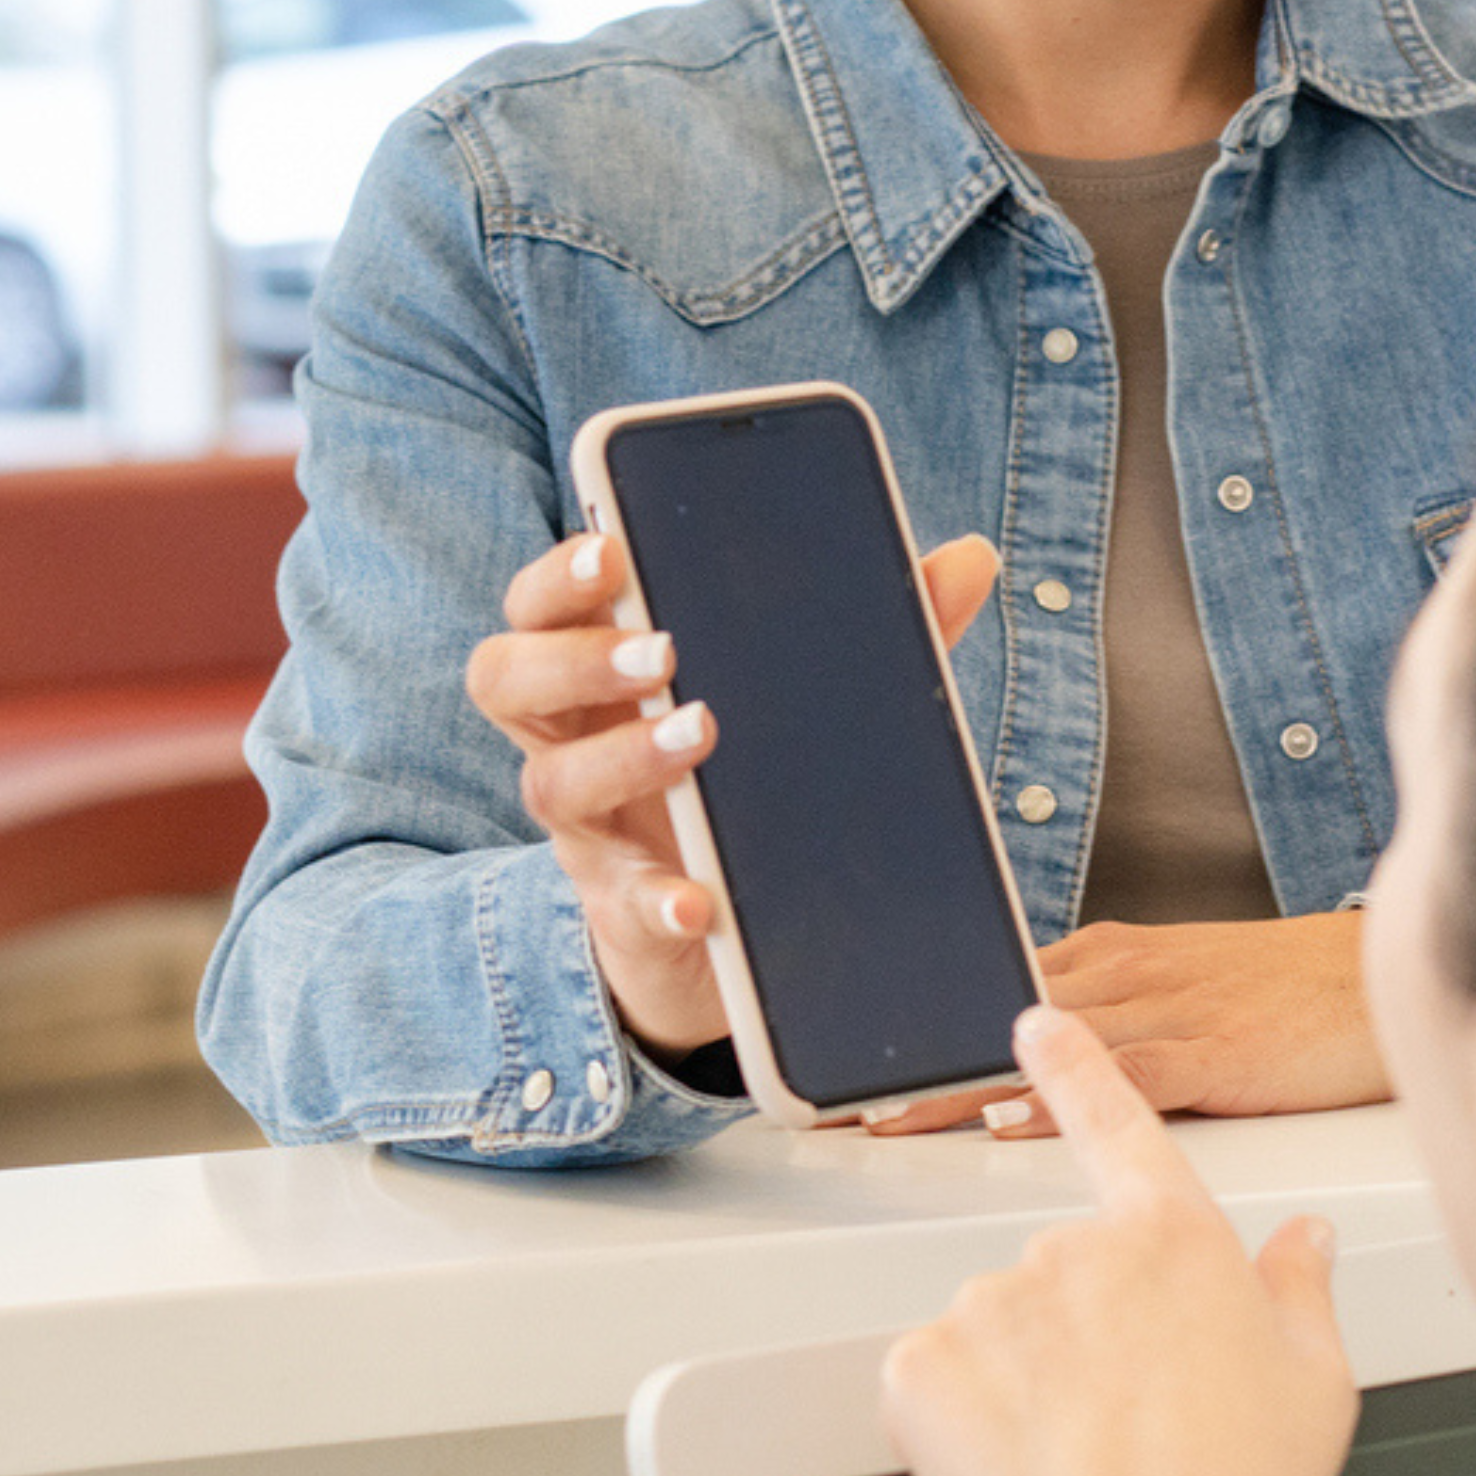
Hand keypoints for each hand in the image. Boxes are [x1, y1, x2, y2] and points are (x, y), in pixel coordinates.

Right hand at [466, 523, 1003, 1055]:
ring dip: (624, 755)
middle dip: (574, 653)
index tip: (614, 547)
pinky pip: (622, 907)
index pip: (542, 602)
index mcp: (603, 671)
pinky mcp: (622, 912)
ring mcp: (588, 831)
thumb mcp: (803, 699)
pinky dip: (660, 900)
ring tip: (701, 735)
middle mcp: (570, 742)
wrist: (719, 928)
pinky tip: (700, 898)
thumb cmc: (747, 779)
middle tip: (661, 648)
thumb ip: (878, 626)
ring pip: (549, 785)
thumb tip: (969, 557)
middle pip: (506, 676)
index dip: (561, 572)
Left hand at [863, 910, 1385, 1137]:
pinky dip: (1062, 1101)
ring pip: (1042, 1047)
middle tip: (838, 1105)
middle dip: (917, 1066)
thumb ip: (1122, 1044)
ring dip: (961, 1085)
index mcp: (1118, 964)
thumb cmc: (1302, 1007)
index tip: (856, 1074)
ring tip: (886, 1122)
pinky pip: (1123, 1077)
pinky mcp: (1219, 1053)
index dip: (925, 1037)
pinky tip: (1008, 1123)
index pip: (999, 998)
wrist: (1392, 977)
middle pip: (999, 1020)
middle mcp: (1130, 976)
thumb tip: (1044, 1089)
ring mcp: (1172, 1011)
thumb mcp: (1193, 1009)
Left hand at [877, 1010, 1354, 1475]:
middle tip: (1133, 1430)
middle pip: (1065, 1279)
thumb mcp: (1315, 1382)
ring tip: (1084, 1469)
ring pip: (998, 1334)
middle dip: (1083, 1342)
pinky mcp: (921, 1363)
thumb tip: (1306, 1241)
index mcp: (1173, 1239)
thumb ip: (1300, 1291)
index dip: (1075, 1067)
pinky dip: (966, 1429)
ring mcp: (990, 1301)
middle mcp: (1073, 1249)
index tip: (1037, 1021)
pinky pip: (938, 1385)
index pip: (1116, 1123)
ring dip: (1025, 1388)